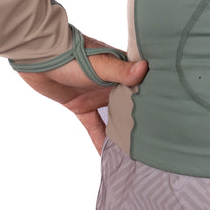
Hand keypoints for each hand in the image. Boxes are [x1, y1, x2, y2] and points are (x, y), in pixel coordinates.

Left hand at [14, 35, 148, 153]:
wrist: (39, 57)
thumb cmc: (71, 54)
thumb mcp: (99, 63)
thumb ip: (120, 69)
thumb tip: (144, 69)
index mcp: (121, 68)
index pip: (143, 84)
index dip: (155, 97)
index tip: (170, 112)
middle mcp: (113, 82)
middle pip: (131, 103)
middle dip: (142, 119)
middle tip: (158, 139)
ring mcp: (97, 95)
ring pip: (114, 117)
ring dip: (122, 131)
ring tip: (135, 151)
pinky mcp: (81, 106)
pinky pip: (94, 126)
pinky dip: (99, 140)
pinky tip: (107, 155)